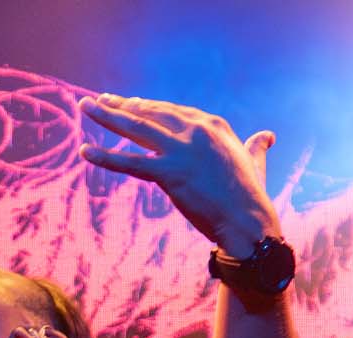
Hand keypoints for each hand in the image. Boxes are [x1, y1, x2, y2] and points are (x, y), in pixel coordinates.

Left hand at [77, 94, 279, 255]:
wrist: (248, 221)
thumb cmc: (251, 197)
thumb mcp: (253, 162)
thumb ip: (255, 146)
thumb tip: (267, 136)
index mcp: (213, 125)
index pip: (172, 111)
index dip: (147, 107)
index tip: (128, 103)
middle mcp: (196, 131)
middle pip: (150, 113)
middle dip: (122, 105)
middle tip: (99, 100)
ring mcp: (182, 151)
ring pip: (137, 128)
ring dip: (108, 116)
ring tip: (86, 107)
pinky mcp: (170, 173)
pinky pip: (131, 162)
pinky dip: (106, 156)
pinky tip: (85, 151)